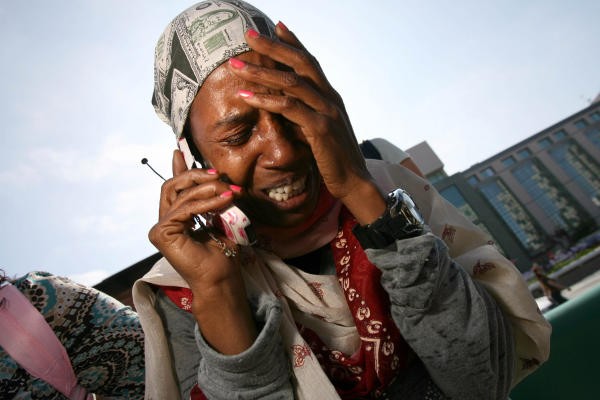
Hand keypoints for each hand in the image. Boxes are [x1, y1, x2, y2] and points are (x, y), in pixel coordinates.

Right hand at [148, 150, 256, 352]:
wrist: (221, 277)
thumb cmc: (222, 252)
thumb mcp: (219, 215)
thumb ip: (211, 196)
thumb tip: (213, 175)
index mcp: (175, 218)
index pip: (174, 187)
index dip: (178, 168)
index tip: (180, 150)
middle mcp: (163, 222)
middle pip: (173, 186)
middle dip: (197, 175)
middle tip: (218, 175)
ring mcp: (159, 228)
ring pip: (179, 194)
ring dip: (207, 188)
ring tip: (229, 190)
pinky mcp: (161, 234)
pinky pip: (185, 209)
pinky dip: (206, 203)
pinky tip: (224, 200)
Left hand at [229, 23, 385, 223]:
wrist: (354, 181)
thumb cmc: (333, 159)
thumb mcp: (316, 131)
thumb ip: (302, 115)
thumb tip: (280, 106)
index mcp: (329, 96)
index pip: (309, 62)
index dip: (293, 42)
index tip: (275, 26)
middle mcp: (330, 98)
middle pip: (300, 63)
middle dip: (273, 47)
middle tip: (249, 34)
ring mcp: (326, 111)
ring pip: (291, 82)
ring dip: (261, 72)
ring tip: (237, 65)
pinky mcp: (320, 128)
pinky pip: (289, 108)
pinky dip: (266, 100)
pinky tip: (247, 95)